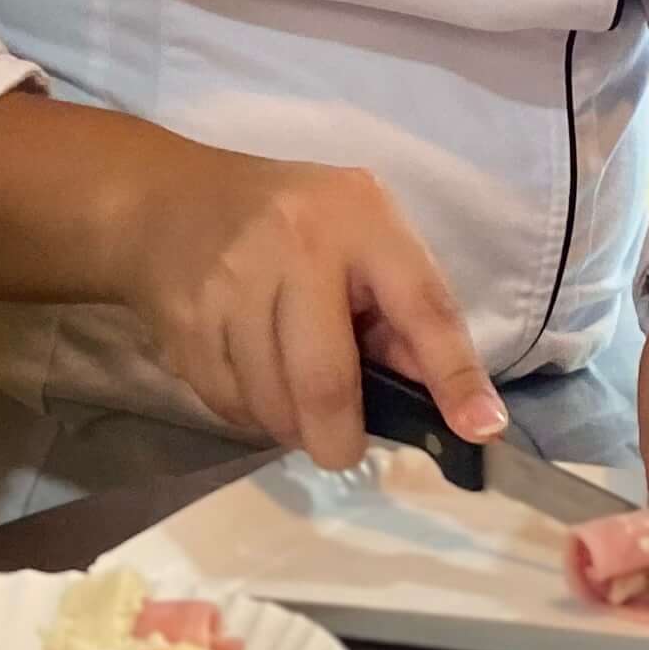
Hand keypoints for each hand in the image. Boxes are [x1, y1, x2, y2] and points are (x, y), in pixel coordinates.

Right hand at [118, 148, 504, 472]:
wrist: (168, 200)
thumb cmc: (291, 219)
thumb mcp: (362, 232)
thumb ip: (402, 308)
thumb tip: (445, 400)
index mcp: (360, 217)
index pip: (422, 306)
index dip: (454, 375)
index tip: (481, 430)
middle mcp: (295, 245)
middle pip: (325, 381)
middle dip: (340, 438)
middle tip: (343, 449)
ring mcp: (231, 284)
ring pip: (272, 404)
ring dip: (292, 426)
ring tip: (294, 400)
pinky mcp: (186, 323)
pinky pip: (230, 405)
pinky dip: (252, 414)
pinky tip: (255, 380)